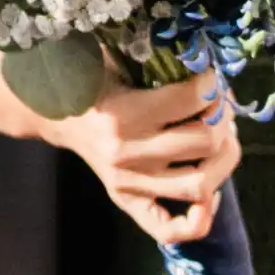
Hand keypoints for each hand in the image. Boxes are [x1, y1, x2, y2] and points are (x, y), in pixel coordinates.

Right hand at [0, 57, 238, 246]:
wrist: (50, 110)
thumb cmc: (87, 75)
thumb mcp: (113, 54)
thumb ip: (151, 50)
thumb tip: (203, 46)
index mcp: (124, 113)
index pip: (191, 99)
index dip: (212, 83)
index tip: (212, 73)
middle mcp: (128, 154)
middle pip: (204, 141)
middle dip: (223, 116)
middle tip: (220, 102)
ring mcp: (129, 183)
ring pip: (201, 184)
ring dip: (224, 157)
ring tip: (222, 136)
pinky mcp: (127, 201)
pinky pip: (170, 228)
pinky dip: (199, 218)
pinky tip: (211, 192)